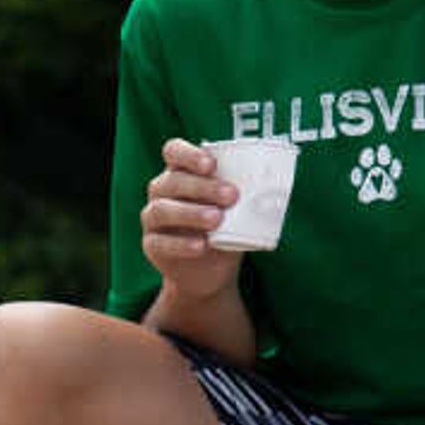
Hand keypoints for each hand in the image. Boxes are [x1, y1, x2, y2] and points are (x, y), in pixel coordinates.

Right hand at [138, 138, 244, 294]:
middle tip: (232, 196)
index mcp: (180, 172)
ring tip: (217, 220)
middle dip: (203, 187)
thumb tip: (273, 183)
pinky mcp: (152, 245)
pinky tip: (201, 246)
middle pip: (172, 181)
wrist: (211, 273)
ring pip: (163, 209)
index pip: (174, 151)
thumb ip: (244, 193)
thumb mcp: (236, 209)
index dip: (189, 154)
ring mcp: (152, 218)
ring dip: (191, 213)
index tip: (212, 165)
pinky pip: (161, 242)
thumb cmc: (226, 229)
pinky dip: (181, 244)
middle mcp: (161, 190)